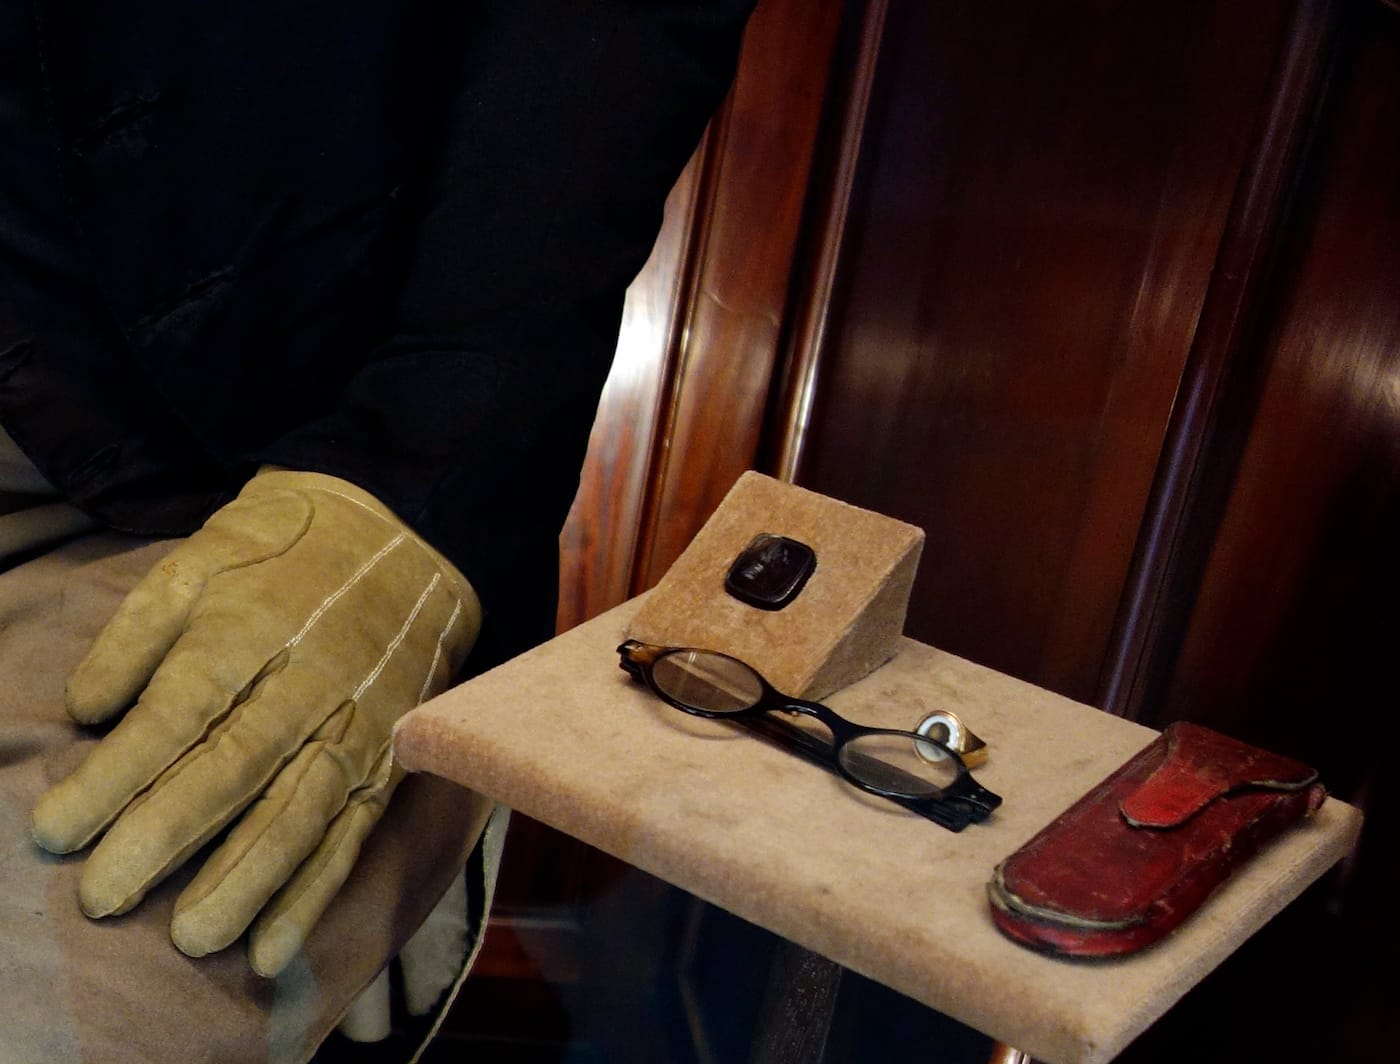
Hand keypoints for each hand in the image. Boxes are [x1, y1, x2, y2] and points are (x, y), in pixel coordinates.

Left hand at [32, 469, 480, 975]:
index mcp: (253, 627)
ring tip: (193, 938)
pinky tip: (273, 945)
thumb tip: (86, 710)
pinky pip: (352, 833)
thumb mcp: (202, 557)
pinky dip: (314, 892)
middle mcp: (309, 682)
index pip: (178, 712)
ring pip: (300, 811)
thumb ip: (140, 630)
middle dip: (167, 835)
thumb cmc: (286, 551)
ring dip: (247, 879)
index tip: (54, 832)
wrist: (411, 538)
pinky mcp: (387, 759)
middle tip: (103, 896)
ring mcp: (358, 723)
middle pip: (235, 767)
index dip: (116, 776)